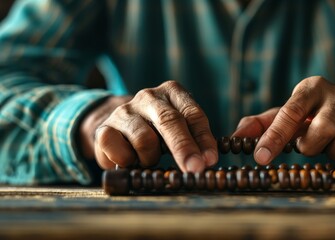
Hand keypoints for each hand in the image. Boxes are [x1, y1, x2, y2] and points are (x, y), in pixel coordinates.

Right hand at [78, 81, 217, 171]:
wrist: (116, 130)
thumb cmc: (157, 132)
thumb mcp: (180, 129)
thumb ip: (195, 140)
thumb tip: (207, 161)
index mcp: (173, 92)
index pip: (193, 114)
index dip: (203, 139)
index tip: (210, 160)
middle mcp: (149, 96)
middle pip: (170, 121)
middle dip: (184, 148)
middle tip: (195, 169)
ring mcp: (124, 111)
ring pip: (145, 140)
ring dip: (152, 158)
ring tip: (149, 159)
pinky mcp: (104, 129)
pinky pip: (121, 153)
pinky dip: (129, 162)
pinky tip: (130, 160)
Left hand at [232, 76, 334, 166]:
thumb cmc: (314, 115)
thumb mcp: (287, 114)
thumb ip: (260, 124)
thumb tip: (234, 138)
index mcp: (311, 88)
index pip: (290, 112)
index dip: (274, 137)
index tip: (260, 158)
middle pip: (322, 130)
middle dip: (309, 147)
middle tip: (306, 147)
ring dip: (330, 155)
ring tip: (327, 148)